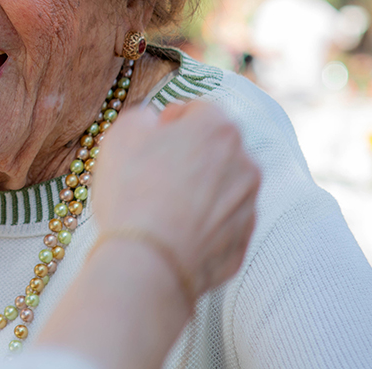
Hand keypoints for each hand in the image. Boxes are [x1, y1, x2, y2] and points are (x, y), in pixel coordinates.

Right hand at [94, 101, 259, 299]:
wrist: (148, 262)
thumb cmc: (133, 191)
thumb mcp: (123, 132)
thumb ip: (145, 115)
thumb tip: (156, 123)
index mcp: (220, 128)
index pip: (199, 109)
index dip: (172, 121)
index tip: (153, 138)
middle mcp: (246, 163)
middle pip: (216, 150)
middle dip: (190, 156)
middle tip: (154, 174)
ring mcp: (248, 206)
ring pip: (222, 188)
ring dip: (199, 190)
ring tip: (162, 207)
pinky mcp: (242, 243)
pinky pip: (220, 225)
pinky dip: (202, 225)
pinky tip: (173, 233)